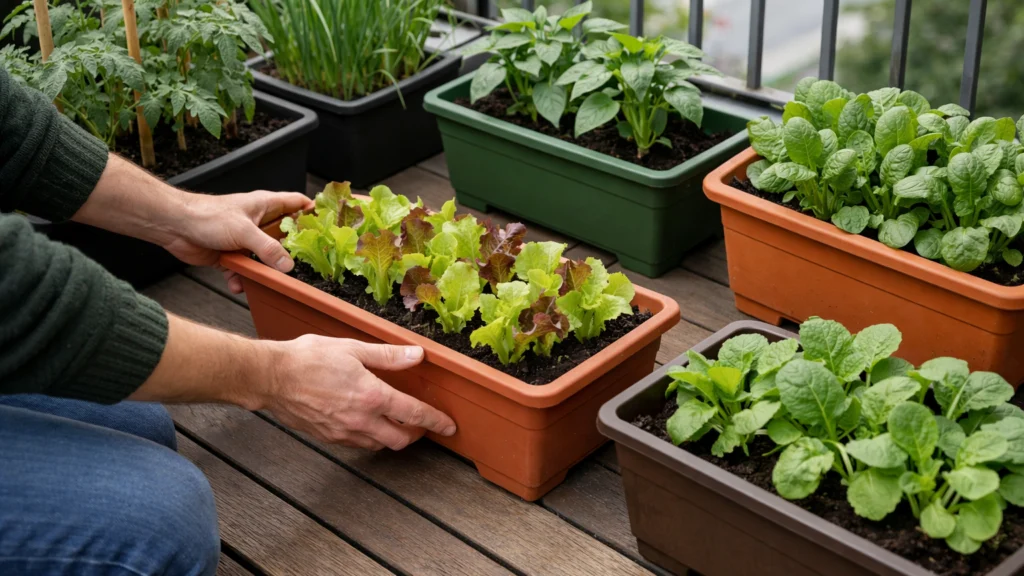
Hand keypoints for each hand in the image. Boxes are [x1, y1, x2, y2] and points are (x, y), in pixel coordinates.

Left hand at [164, 190, 311, 292]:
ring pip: (265, 258)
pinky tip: (239, 284)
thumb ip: (268, 249)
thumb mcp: (244, 231)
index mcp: (265, 206)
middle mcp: (257, 222)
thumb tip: (287, 265)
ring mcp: (245, 240)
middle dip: (293, 250)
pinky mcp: (231, 255)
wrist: (174, 226)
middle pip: (284, 236)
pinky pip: (244, 271)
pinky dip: (243, 280)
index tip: (328, 225)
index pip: (296, 203)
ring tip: (270, 281)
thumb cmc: (206, 215)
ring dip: (265, 271)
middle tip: (306, 263)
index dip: (313, 212)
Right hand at [263, 336, 456, 450]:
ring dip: (391, 437)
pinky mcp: (328, 437)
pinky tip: (366, 423)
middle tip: (420, 424)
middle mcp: (360, 420)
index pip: (414, 415)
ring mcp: (343, 432)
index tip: (448, 426)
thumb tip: (417, 355)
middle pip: (400, 440)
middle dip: (415, 434)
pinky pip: (357, 443)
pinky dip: (369, 437)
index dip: (436, 421)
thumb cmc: (308, 359)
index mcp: (372, 397)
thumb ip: (388, 356)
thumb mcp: (353, 349)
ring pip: (378, 445)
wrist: (271, 377)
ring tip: (394, 422)